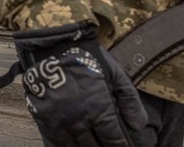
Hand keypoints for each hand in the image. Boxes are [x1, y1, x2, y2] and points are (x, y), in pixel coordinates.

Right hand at [13, 24, 146, 146]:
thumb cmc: (87, 57)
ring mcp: (60, 122)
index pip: (114, 140)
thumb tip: (139, 125)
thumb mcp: (115, 73)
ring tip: (93, 146)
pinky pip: (55, 143)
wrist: (52, 46)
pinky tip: (73, 146)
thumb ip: (129, 100)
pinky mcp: (43, 119)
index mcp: (100, 110)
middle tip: (108, 146)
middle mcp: (80, 121)